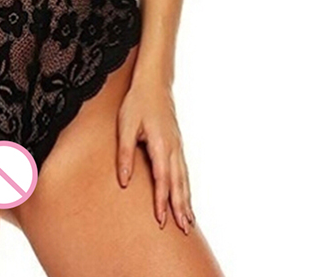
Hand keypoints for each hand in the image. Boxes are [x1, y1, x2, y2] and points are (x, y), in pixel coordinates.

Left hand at [116, 79, 195, 234]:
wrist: (154, 83)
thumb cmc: (137, 102)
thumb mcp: (125, 126)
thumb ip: (125, 154)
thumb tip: (124, 181)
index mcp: (161, 145)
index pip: (162, 179)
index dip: (161, 201)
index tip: (161, 221)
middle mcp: (173, 148)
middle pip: (178, 183)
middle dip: (180, 207)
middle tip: (184, 230)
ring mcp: (177, 146)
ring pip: (184, 178)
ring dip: (186, 200)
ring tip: (189, 221)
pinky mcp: (177, 144)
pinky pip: (184, 170)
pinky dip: (186, 187)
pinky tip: (186, 196)